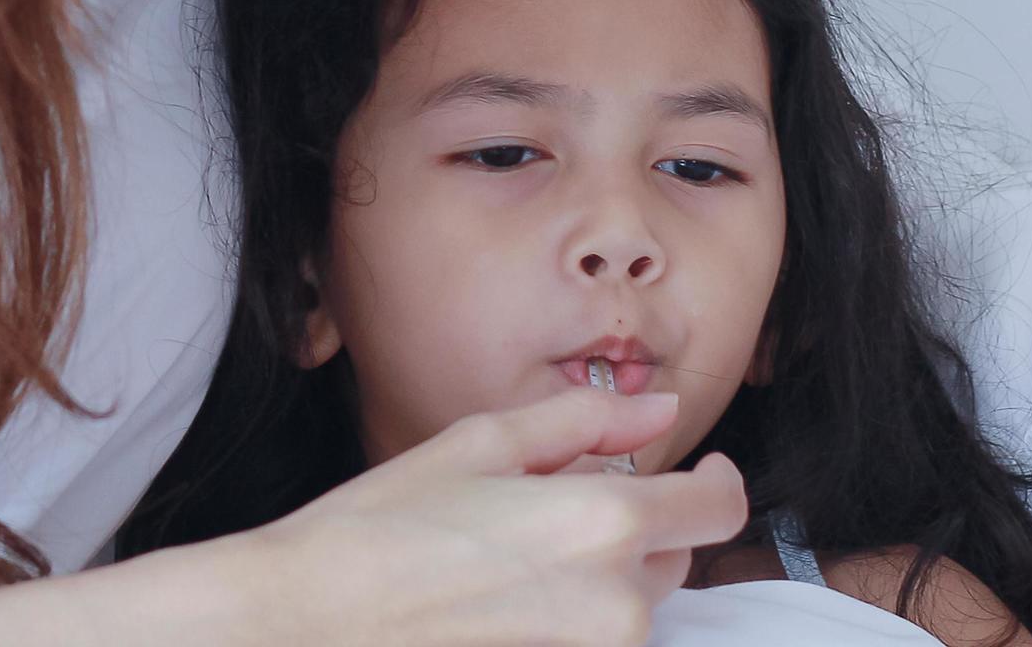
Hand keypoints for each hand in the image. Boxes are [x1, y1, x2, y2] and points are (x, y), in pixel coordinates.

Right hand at [238, 385, 749, 646]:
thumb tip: (661, 408)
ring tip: (512, 550)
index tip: (701, 466)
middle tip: (555, 502)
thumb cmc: (384, 527)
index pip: (717, 506)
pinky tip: (502, 593)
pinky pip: (594, 638)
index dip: (719, 479)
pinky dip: (569, 612)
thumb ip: (587, 422)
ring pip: (635, 602)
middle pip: (673, 555)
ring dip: (600, 571)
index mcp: (602, 523)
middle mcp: (615, 603)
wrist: (313, 619)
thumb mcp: (482, 444)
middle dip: (638, 524)